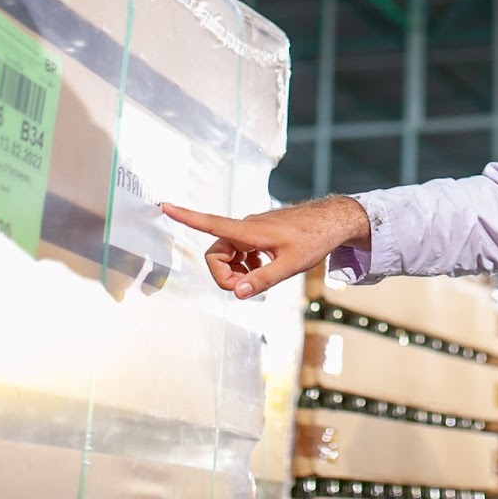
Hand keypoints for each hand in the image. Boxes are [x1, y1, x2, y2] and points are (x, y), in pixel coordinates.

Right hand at [161, 195, 370, 298]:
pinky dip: (247, 264)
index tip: (165, 205)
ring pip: (229, 254)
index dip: (186, 216)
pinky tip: (266, 268)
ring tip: (261, 277)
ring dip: (237, 271)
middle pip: (217, 254)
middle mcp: (246, 227)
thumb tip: (237, 293)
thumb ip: (261, 280)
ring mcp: (252, 229)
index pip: (211, 222)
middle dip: (224, 275)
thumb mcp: (289, 266)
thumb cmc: (314, 240)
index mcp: (249, 231)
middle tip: (246, 290)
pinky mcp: (258, 233)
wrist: (332, 221)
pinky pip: (241, 252)